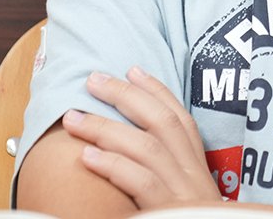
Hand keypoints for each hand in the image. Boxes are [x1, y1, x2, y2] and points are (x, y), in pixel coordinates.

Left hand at [61, 66, 223, 210]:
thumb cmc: (190, 217)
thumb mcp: (186, 196)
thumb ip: (165, 174)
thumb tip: (127, 149)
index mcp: (199, 168)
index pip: (180, 118)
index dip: (157, 91)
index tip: (132, 69)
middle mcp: (194, 175)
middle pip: (162, 122)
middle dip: (126, 96)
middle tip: (93, 80)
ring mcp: (184, 192)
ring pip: (146, 147)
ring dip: (106, 128)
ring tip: (73, 119)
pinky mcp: (170, 211)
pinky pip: (140, 183)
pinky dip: (113, 166)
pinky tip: (88, 158)